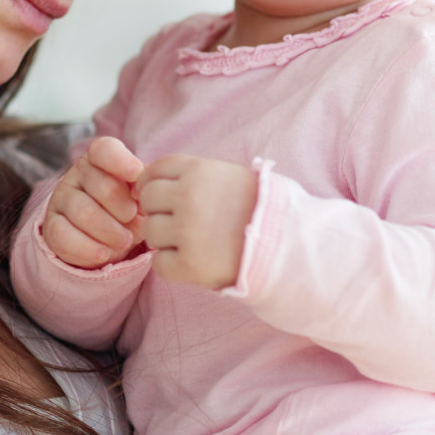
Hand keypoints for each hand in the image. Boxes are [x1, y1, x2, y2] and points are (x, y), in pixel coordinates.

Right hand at [41, 136, 147, 267]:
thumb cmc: (126, 209)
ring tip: (124, 241)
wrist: (104, 238)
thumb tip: (143, 190)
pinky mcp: (51, 224)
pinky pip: (64, 236)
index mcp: (101, 158)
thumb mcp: (139, 197)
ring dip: (110, 232)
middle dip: (124, 209)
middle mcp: (78, 173)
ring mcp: (62, 198)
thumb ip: (143, 189)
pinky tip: (103, 254)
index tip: (136, 175)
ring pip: (85, 213)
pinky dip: (88, 249)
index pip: (104, 150)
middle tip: (134, 219)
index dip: (121, 161)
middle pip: (103, 187)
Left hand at [137, 154, 258, 289]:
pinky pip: (159, 263)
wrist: (287, 245)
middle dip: (158, 210)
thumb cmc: (257, 209)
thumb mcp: (228, 176)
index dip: (154, 183)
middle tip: (178, 221)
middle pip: (148, 199)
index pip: (155, 170)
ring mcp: (188, 231)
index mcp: (199, 171)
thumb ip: (192, 175)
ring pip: (151, 231)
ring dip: (164, 238)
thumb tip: (147, 179)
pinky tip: (191, 260)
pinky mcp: (190, 264)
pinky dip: (171, 264)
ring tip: (190, 242)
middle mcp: (190, 197)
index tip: (163, 196)